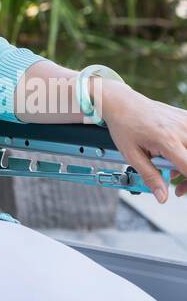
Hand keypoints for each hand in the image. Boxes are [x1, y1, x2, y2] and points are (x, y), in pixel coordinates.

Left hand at [98, 80, 186, 202]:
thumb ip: (150, 177)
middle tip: (179, 188)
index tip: (182, 190)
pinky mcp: (185, 118)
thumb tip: (163, 197)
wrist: (121, 102)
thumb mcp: (132, 155)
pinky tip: (176, 157)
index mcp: (167, 140)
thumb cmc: (124, 125)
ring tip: (173, 172)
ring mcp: (185, 122)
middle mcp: (180, 129)